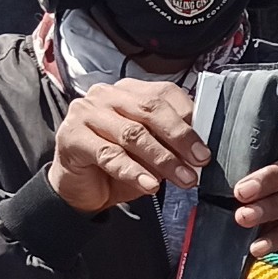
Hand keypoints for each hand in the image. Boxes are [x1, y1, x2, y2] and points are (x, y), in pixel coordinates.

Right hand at [50, 79, 204, 213]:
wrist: (79, 188)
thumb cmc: (117, 165)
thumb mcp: (150, 152)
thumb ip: (170, 143)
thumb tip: (199, 151)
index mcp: (130, 90)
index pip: (165, 95)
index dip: (189, 120)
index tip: (205, 148)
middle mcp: (107, 95)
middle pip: (150, 110)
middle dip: (180, 138)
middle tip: (200, 161)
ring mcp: (86, 113)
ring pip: (132, 133)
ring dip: (162, 159)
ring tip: (182, 179)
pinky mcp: (72, 137)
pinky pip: (110, 154)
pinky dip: (134, 172)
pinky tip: (150, 186)